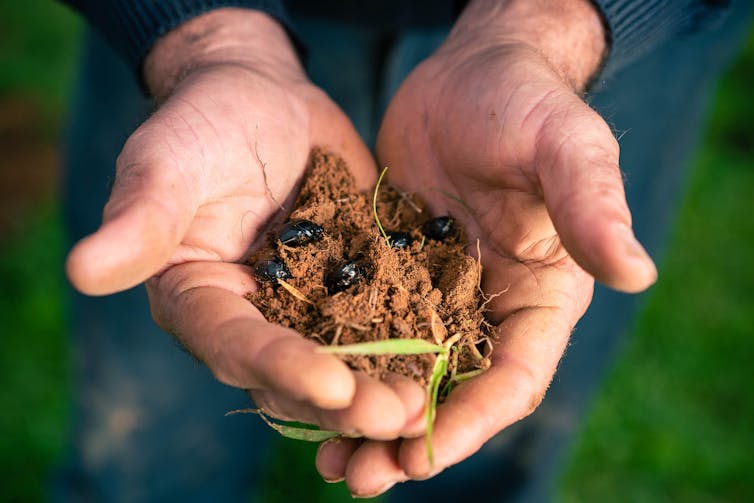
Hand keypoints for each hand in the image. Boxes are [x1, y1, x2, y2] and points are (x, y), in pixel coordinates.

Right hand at [65, 9, 424, 439]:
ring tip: (430, 407)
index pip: (236, 347)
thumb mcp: (171, 162)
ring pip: (346, 362)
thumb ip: (141, 219)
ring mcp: (309, 308)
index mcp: (202, 301)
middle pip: (297, 375)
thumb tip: (82, 269)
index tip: (332, 386)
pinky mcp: (355, 287)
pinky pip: (385, 321)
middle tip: (397, 415)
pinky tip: (454, 360)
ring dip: (385, 388)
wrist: (264, 97)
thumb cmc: (205, 121)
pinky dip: (414, 343)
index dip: (282, 368)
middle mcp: (255, 319)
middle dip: (346, 400)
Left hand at [315, 0, 656, 495]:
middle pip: (452, 394)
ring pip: (403, 375)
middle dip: (409, 439)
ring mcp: (436, 296)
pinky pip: (366, 331)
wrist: (469, 74)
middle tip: (362, 477)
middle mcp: (489, 309)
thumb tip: (637, 272)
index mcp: (541, 297)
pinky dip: (342, 367)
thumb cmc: (528, 103)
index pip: (513, 378)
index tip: (423, 453)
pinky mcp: (392, 274)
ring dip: (368, 419)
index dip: (472, 420)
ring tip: (328, 460)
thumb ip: (591, 206)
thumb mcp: (565, 147)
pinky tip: (304, 390)